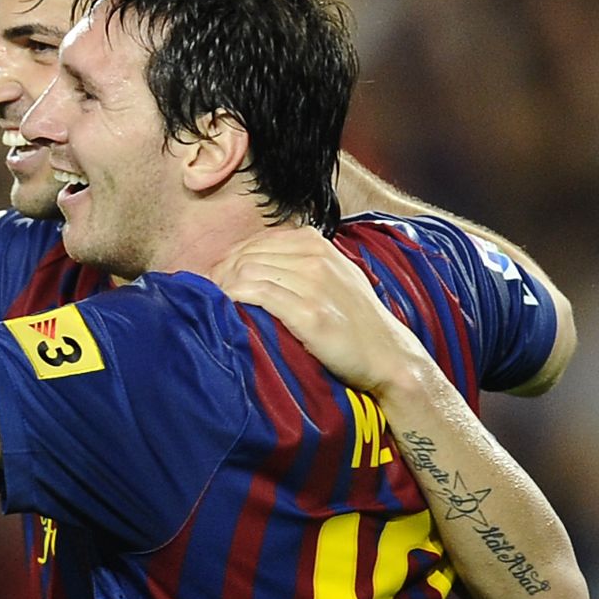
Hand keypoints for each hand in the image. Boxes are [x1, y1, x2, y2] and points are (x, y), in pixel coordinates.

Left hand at [213, 226, 433, 396]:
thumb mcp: (333, 275)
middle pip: (246, 256)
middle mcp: (315, 258)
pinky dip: (235, 299)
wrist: (389, 356)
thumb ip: (298, 262)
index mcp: (317, 244)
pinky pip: (258, 294)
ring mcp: (314, 284)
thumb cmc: (355, 320)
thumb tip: (250, 262)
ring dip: (224, 288)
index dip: (230, 259)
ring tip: (216, 305)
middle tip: (209, 294)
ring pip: (247, 272)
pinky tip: (229, 309)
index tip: (218, 279)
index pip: (256, 242)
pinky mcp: (311, 314)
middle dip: (221, 274)